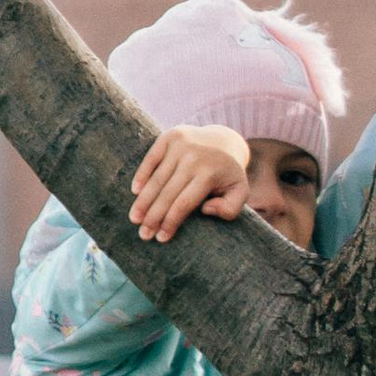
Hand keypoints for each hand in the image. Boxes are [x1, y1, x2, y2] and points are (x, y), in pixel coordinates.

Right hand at [131, 122, 252, 243]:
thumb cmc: (228, 174)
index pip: (184, 203)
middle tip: (143, 234)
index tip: (161, 238)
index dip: (170, 222)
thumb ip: (230, 208)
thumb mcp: (240, 191)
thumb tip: (205, 209)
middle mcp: (193, 158)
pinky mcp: (169, 136)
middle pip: (167, 193)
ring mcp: (180, 145)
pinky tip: (135, 192)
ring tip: (134, 218)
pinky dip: (142, 175)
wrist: (224, 140)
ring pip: (157, 178)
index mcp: (210, 174)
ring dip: (143, 201)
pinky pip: (151, 159)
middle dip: (153, 216)